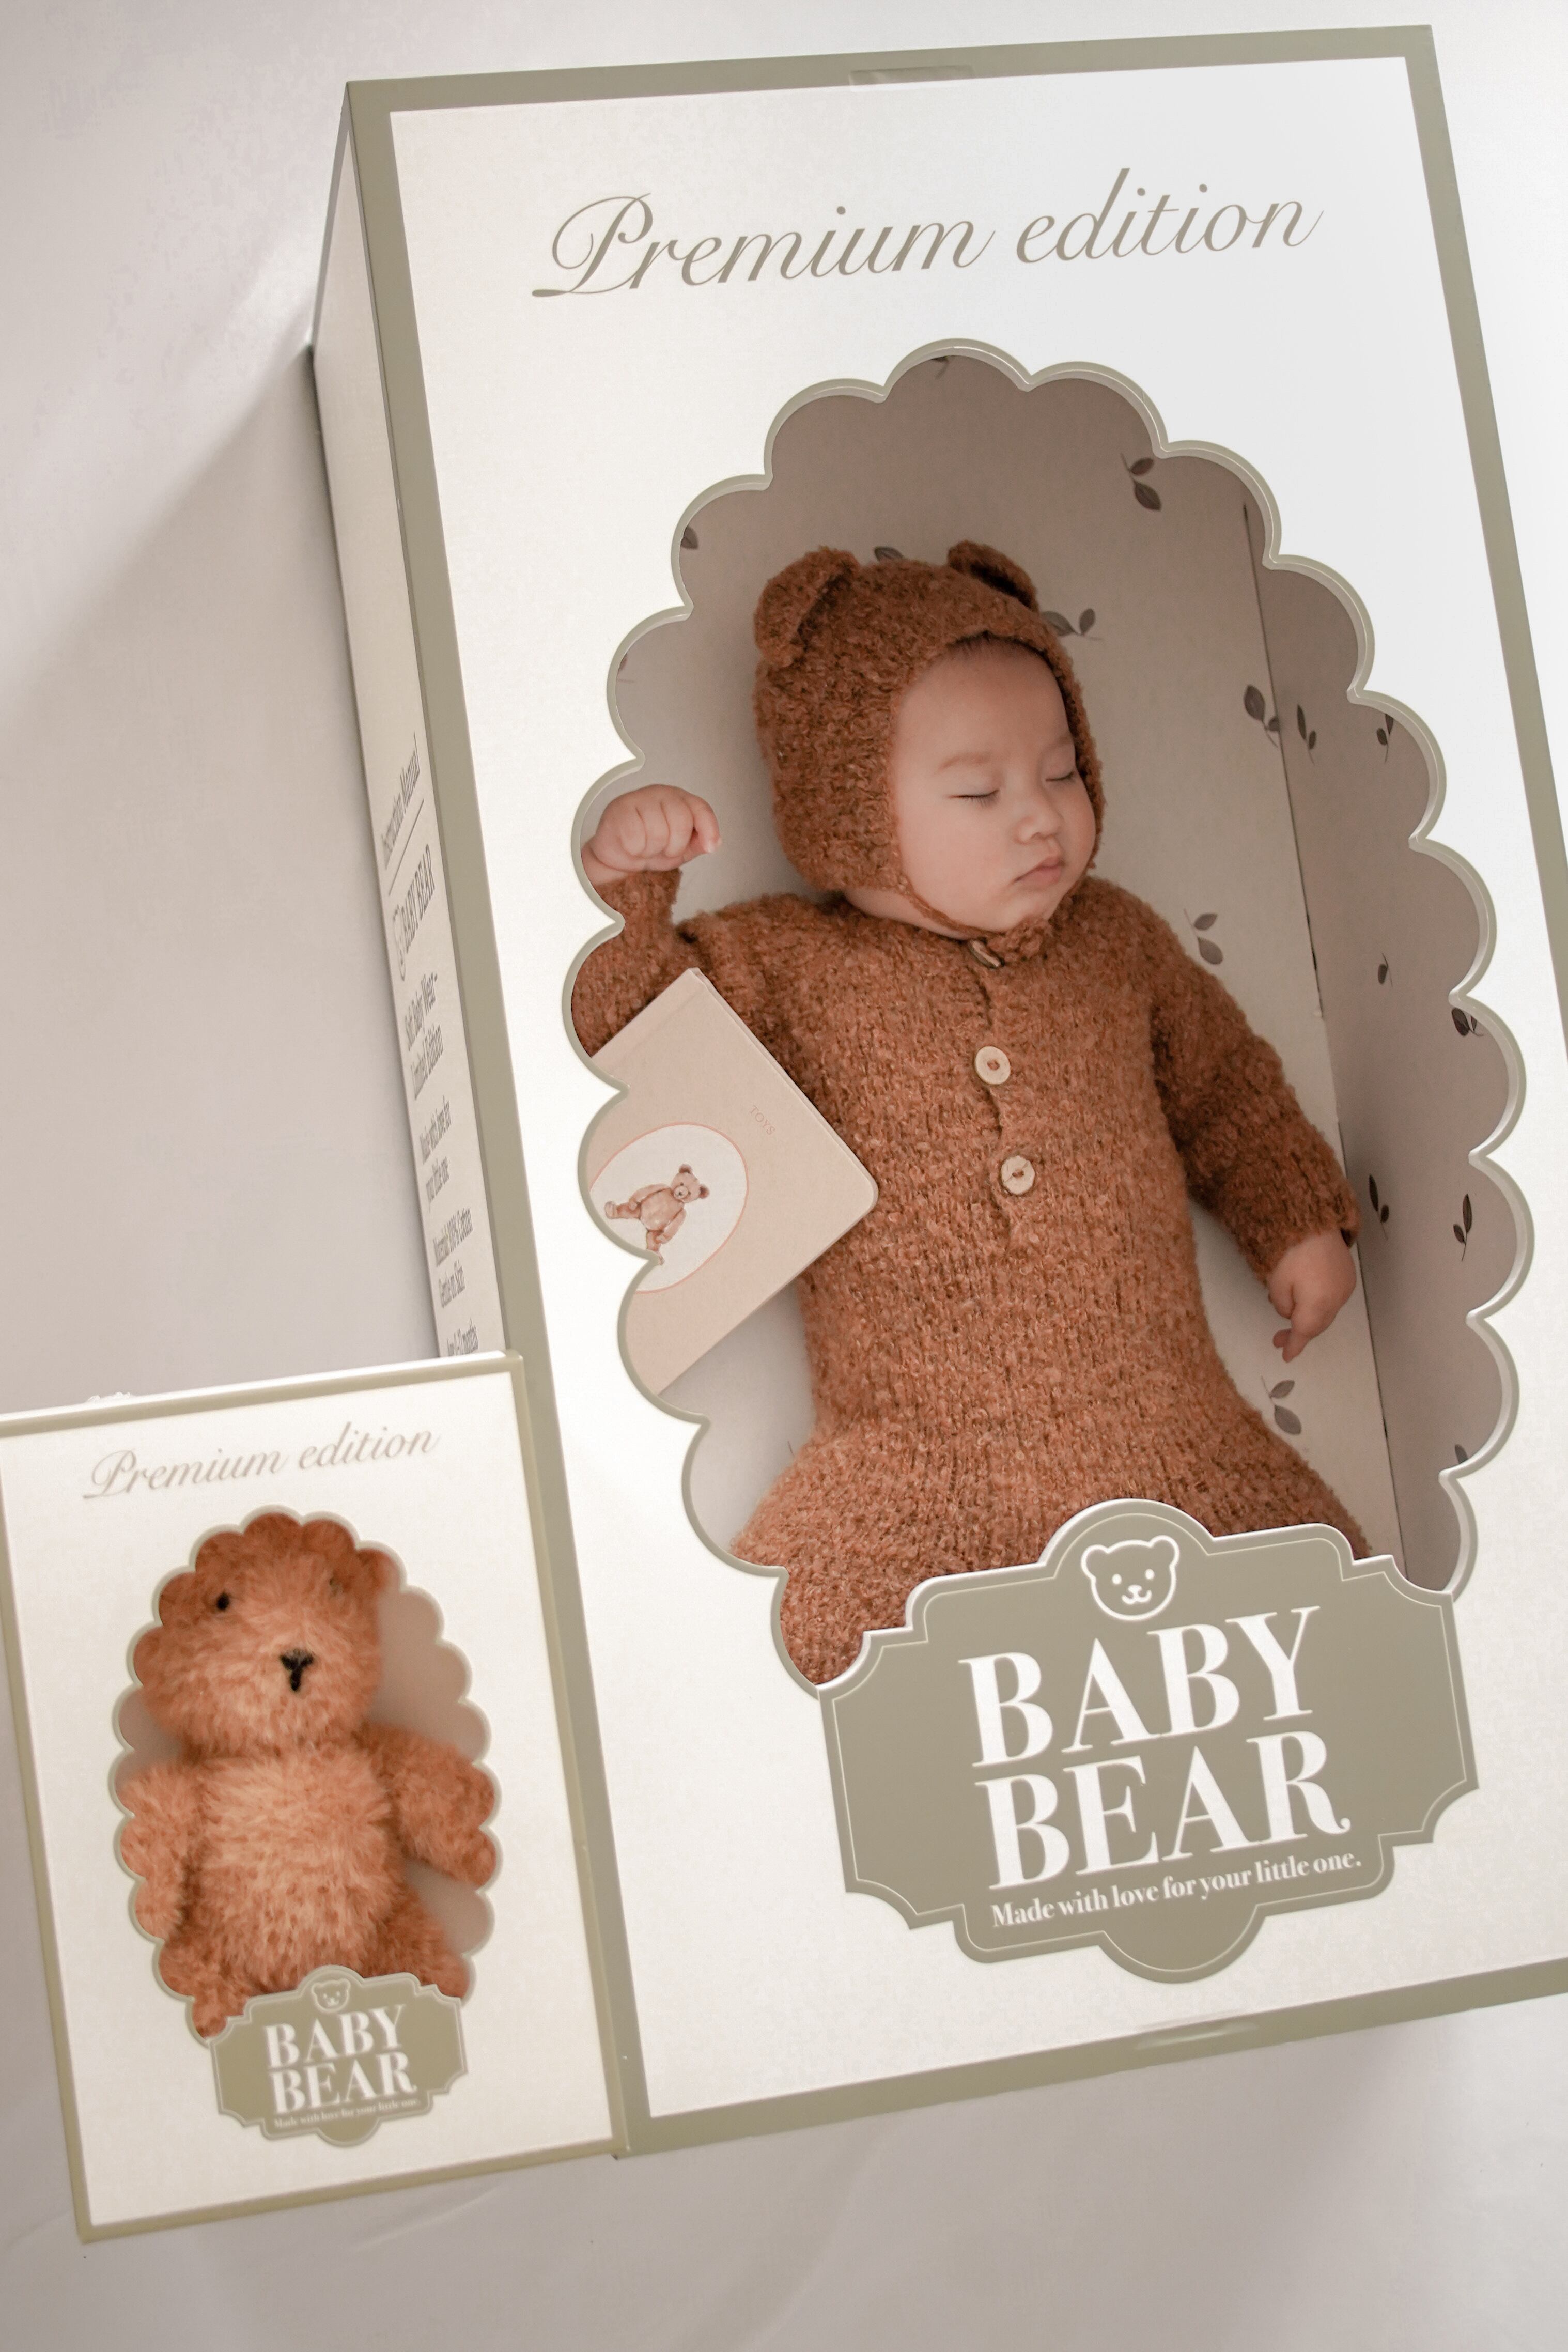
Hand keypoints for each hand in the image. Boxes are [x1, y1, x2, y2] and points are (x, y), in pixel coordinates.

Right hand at [582, 786, 719, 887]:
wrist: (618, 855)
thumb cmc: (651, 847)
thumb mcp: (680, 849)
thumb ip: (698, 843)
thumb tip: (714, 842)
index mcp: (680, 799)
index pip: (701, 809)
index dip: (709, 829)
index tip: (711, 847)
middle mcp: (661, 793)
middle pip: (681, 821)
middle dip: (675, 846)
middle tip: (663, 850)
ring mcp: (639, 798)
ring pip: (658, 832)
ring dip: (652, 849)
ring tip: (645, 847)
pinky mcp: (619, 809)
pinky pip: (636, 838)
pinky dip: (635, 849)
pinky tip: (631, 845)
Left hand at [1267, 1231, 1356, 1363]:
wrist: (1312, 1217)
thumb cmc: (1290, 1249)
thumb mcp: (1276, 1282)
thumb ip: (1282, 1306)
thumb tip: (1290, 1312)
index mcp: (1319, 1303)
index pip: (1304, 1332)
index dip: (1294, 1345)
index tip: (1286, 1356)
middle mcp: (1338, 1298)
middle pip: (1318, 1324)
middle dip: (1300, 1333)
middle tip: (1279, 1339)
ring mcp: (1345, 1285)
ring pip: (1326, 1312)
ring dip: (1310, 1318)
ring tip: (1290, 1317)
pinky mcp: (1347, 1273)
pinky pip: (1333, 1298)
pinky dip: (1319, 1304)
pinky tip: (1306, 1299)